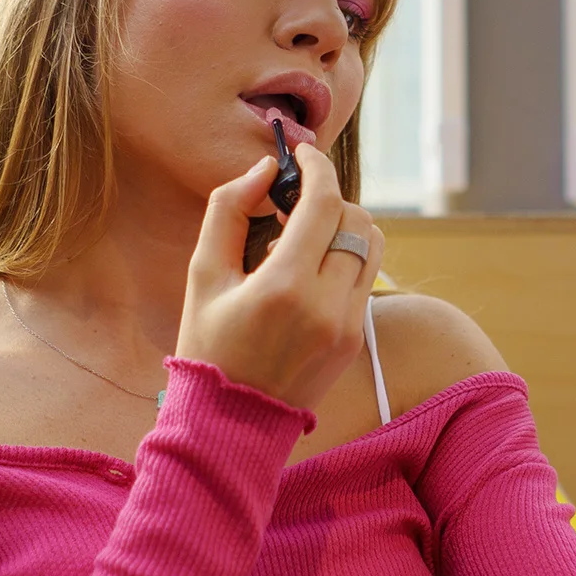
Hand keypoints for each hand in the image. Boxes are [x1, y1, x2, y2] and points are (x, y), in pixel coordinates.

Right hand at [177, 145, 385, 411]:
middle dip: (328, 197)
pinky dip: (347, 258)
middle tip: (292, 202)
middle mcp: (326, 305)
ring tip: (304, 236)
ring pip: (373, 245)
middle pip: (355, 219)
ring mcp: (348, 325)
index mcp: (284, 286)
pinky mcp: (356, 339)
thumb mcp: (202, 275)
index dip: (317, 168)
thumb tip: (265, 169)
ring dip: (345, 225)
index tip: (303, 153)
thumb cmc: (208, 345)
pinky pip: (367, 277)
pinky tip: (311, 268)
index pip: (324, 203)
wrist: (229, 423)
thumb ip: (229, 210)